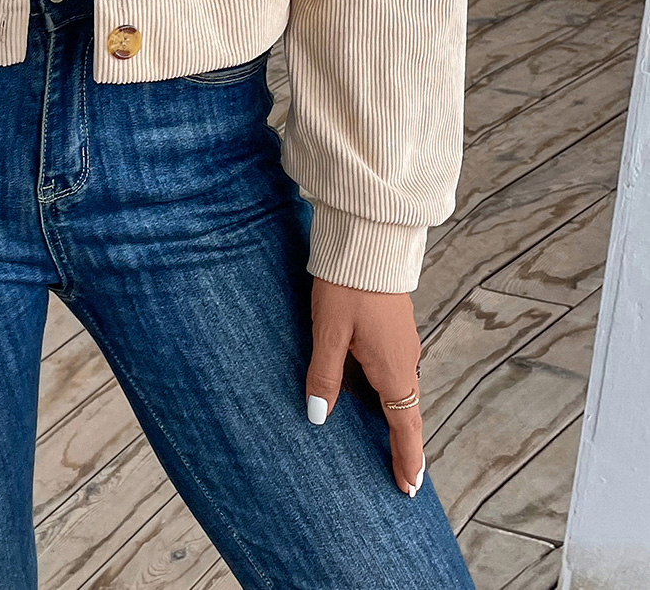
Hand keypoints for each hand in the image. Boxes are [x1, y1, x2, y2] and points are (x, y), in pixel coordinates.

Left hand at [304, 276, 425, 495]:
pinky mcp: (396, 326)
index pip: (405, 425)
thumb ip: (324, 375)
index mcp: (393, 367)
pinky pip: (397, 369)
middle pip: (407, 410)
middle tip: (402, 476)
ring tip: (388, 442)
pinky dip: (391, 391)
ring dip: (397, 416)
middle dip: (404, 444)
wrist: (369, 240)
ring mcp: (405, 341)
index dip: (407, 458)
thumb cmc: (347, 285)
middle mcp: (406, 359)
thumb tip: (319, 417)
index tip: (409, 488)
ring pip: (402, 388)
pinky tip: (375, 393)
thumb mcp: (328, 332)